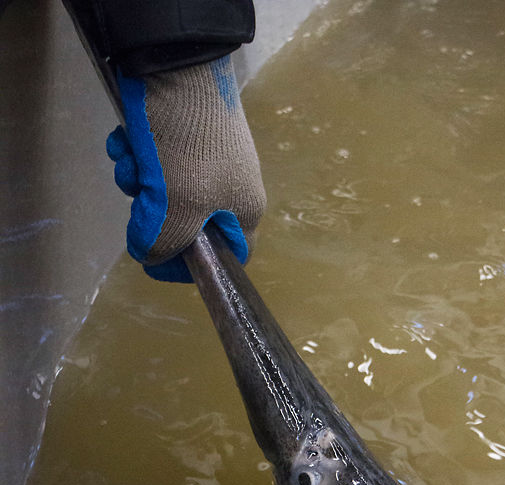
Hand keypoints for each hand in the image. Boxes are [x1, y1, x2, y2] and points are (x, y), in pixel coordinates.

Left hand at [106, 55, 265, 281]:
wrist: (177, 65)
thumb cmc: (188, 146)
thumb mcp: (174, 209)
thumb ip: (159, 244)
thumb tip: (146, 253)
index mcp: (243, 212)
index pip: (225, 259)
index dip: (190, 266)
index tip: (157, 257)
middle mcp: (228, 189)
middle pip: (183, 225)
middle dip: (151, 213)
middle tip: (140, 197)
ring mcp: (206, 160)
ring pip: (163, 193)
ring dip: (136, 181)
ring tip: (132, 159)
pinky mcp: (183, 135)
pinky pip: (155, 161)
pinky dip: (136, 155)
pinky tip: (127, 140)